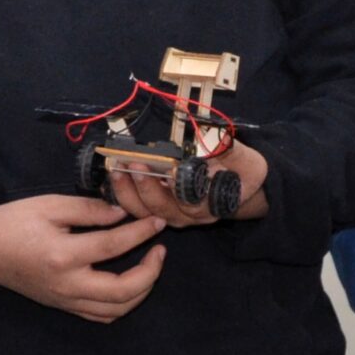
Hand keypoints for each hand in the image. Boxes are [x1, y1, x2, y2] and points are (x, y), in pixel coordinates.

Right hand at [0, 195, 167, 322]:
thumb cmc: (12, 222)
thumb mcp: (49, 205)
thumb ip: (88, 209)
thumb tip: (122, 214)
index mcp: (63, 255)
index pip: (113, 245)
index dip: (141, 232)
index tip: (157, 221)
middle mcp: (67, 285)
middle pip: (123, 292)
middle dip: (150, 273)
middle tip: (160, 250)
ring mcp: (65, 300)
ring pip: (115, 310)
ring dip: (140, 291)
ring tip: (149, 267)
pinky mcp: (63, 306)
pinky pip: (100, 316)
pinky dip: (121, 304)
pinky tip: (128, 284)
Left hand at [105, 140, 270, 226]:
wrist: (241, 184)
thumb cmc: (241, 169)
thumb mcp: (243, 157)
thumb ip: (227, 150)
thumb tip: (215, 138)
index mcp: (212, 204)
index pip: (193, 202)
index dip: (178, 189)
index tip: (168, 170)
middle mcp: (191, 216)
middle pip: (163, 210)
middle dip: (146, 188)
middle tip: (134, 164)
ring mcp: (173, 216)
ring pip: (145, 213)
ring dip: (128, 193)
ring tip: (117, 169)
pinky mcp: (159, 210)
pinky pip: (137, 209)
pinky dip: (122, 195)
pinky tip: (112, 178)